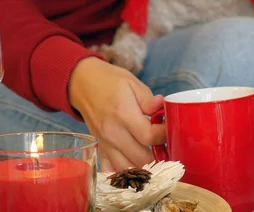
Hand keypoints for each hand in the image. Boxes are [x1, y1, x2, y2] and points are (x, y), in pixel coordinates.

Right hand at [68, 57, 165, 171]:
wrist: (82, 84)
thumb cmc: (110, 81)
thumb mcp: (132, 82)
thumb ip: (148, 99)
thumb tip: (162, 106)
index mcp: (123, 114)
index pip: (149, 136)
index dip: (164, 136)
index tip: (171, 129)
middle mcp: (112, 132)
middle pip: (141, 158)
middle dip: (159, 155)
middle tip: (166, 145)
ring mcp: (104, 143)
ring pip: (128, 168)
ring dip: (144, 166)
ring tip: (155, 156)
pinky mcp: (100, 148)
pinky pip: (111, 169)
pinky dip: (125, 172)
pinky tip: (136, 165)